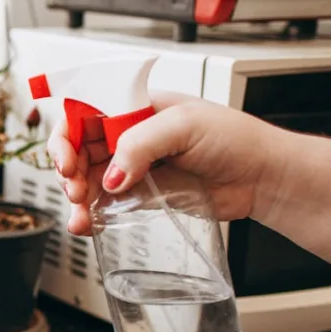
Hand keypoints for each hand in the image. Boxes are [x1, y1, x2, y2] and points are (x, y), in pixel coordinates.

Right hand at [46, 91, 289, 235]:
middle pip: (79, 149)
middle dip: (69, 171)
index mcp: (136, 107)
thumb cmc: (237, 139)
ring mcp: (136, 166)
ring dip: (77, 198)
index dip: (67, 135)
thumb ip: (141, 144)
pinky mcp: (144, 194)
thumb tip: (112, 176)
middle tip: (77, 190)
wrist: (263, 178)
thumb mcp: (185, 126)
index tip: (67, 159)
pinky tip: (88, 225)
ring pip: (90, 179)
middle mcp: (131, 134)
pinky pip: (108, 203)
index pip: (84, 113)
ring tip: (80, 216)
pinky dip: (93, 215)